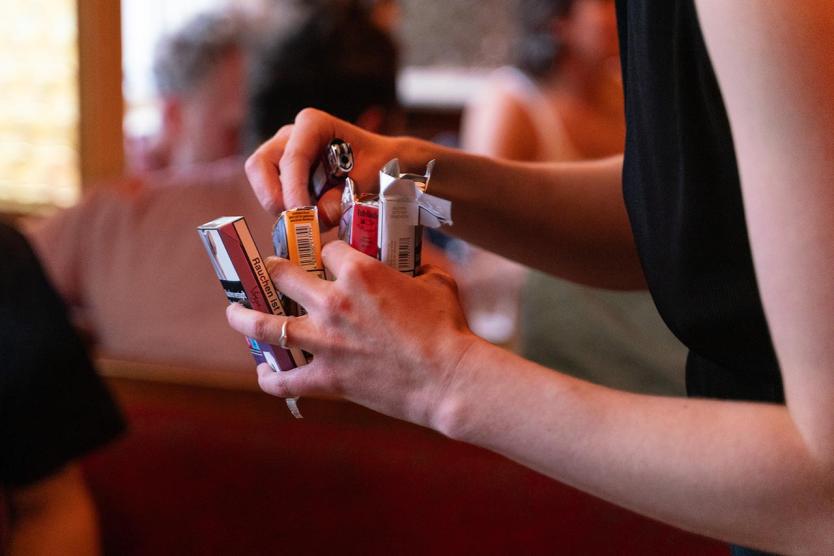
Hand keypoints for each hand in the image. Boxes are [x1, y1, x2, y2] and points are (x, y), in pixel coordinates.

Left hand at [225, 240, 478, 428]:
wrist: (447, 379)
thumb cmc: (447, 329)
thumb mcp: (437, 282)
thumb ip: (419, 264)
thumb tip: (415, 258)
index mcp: (360, 272)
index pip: (327, 248)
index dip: (327, 250)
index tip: (327, 255)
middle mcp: (333, 302)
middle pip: (284, 275)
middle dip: (273, 269)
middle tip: (268, 271)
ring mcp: (325, 342)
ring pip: (267, 325)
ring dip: (244, 318)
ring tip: (233, 313)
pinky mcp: (327, 378)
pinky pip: (286, 380)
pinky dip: (270, 377)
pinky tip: (263, 371)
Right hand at [244, 108, 403, 226]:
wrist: (381, 161)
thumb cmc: (377, 160)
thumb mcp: (369, 176)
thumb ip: (344, 197)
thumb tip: (320, 217)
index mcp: (313, 124)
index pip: (293, 157)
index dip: (293, 189)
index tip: (303, 215)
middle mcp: (291, 134)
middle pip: (260, 164)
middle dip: (272, 196)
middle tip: (293, 221)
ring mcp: (282, 152)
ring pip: (260, 178)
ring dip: (276, 204)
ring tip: (305, 222)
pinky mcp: (281, 172)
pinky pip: (269, 190)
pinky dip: (283, 208)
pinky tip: (306, 218)